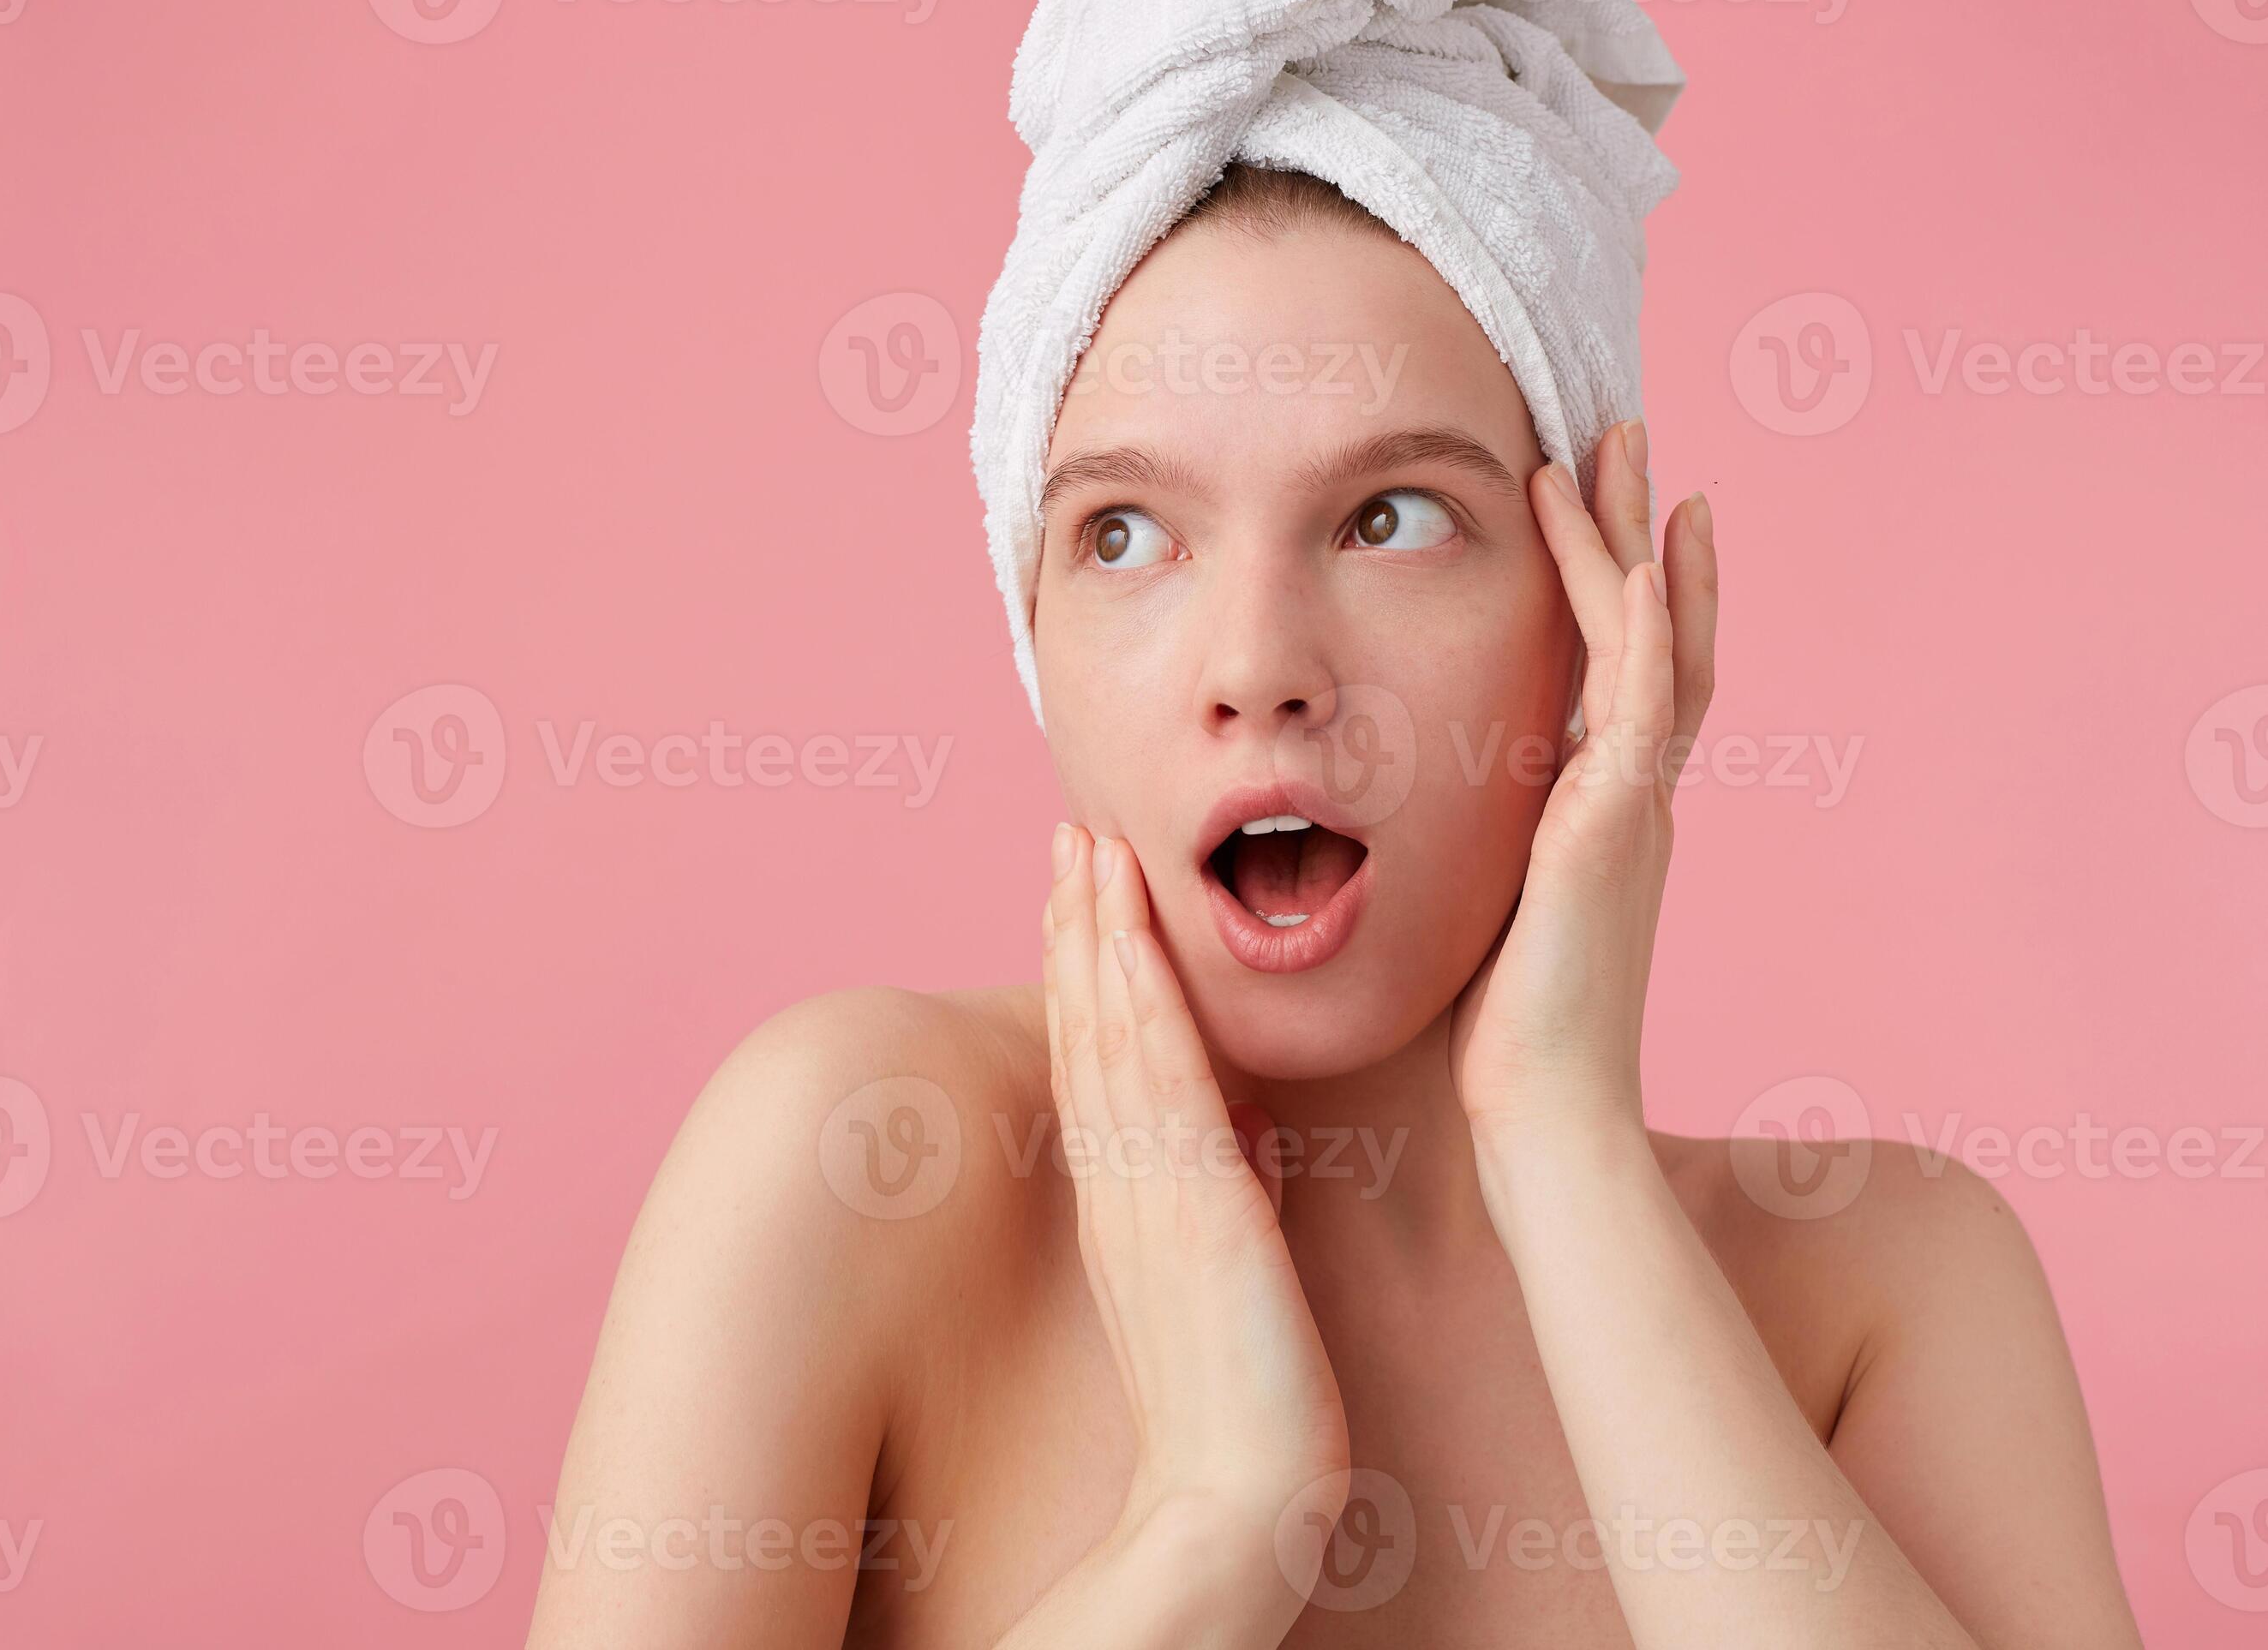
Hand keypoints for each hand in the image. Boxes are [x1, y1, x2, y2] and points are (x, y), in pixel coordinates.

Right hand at [1041, 825, 1351, 1623]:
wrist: (1240, 1493)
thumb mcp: (1233, 1270)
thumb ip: (1232, 1191)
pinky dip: (1132, 992)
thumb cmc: (1245, 1401)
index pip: (1097, 1058)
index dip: (1086, 969)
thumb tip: (1255, 1131)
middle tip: (1070, 832)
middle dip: (1077, 923)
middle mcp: (1118, 1179)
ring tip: (1089, 843)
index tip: (1084, 893)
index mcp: (1125, 1197)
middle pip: (1086, 1025)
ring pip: (1107, 1030)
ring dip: (1096, 929)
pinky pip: (1152, 1073)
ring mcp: (1143, 1184)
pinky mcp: (1186, 1197)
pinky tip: (1126, 930)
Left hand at [1449, 421, 1717, 1140]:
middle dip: (1643, 534)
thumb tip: (1409, 833)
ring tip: (1625, 446)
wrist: (1546, 1109)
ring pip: (1659, 636)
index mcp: (1603, 818)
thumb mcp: (1487, 917)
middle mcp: (1637, 795)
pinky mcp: (1627, 815)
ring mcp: (1640, 799)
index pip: (1626, 679)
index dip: (1627, 593)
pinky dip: (1641, 609)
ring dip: (1640, 536)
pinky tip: (1631, 542)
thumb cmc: (1506, 1040)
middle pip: (1659, 632)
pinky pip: (1648, 687)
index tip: (1615, 517)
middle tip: (1633, 441)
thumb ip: (1475, 860)